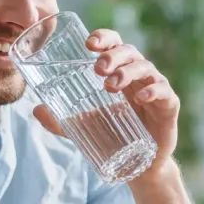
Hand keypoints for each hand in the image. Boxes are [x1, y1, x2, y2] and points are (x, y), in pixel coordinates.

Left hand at [33, 28, 179, 175]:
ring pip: (145, 67)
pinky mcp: (168, 106)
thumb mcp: (84, 126)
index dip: (104, 38)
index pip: (114, 45)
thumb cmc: (114, 136)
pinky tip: (140, 97)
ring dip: (127, 71)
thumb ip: (60, 120)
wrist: (139, 165)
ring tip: (110, 85)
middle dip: (112, 56)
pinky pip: (163, 92)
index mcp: (119, 72)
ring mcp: (155, 88)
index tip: (89, 43)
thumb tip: (36, 110)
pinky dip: (153, 90)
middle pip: (129, 52)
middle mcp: (138, 75)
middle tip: (97, 69)